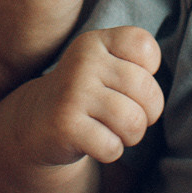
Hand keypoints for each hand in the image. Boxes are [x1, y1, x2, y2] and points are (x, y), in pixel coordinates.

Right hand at [0, 27, 164, 169]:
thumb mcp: (105, 66)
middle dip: (148, 113)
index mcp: (96, 42)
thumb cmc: (87, 94)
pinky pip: (113, 146)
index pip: (145, 48)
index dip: (149, 73)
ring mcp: (73, 92)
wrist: (37, 121)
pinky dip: (111, 151)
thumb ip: (135, 65)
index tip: (129, 84)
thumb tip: (154, 95)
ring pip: (134, 121)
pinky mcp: (66, 124)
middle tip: (128, 116)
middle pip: (147, 89)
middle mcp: (83, 61)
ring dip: (131, 135)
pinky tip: (96, 142)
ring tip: (115, 131)